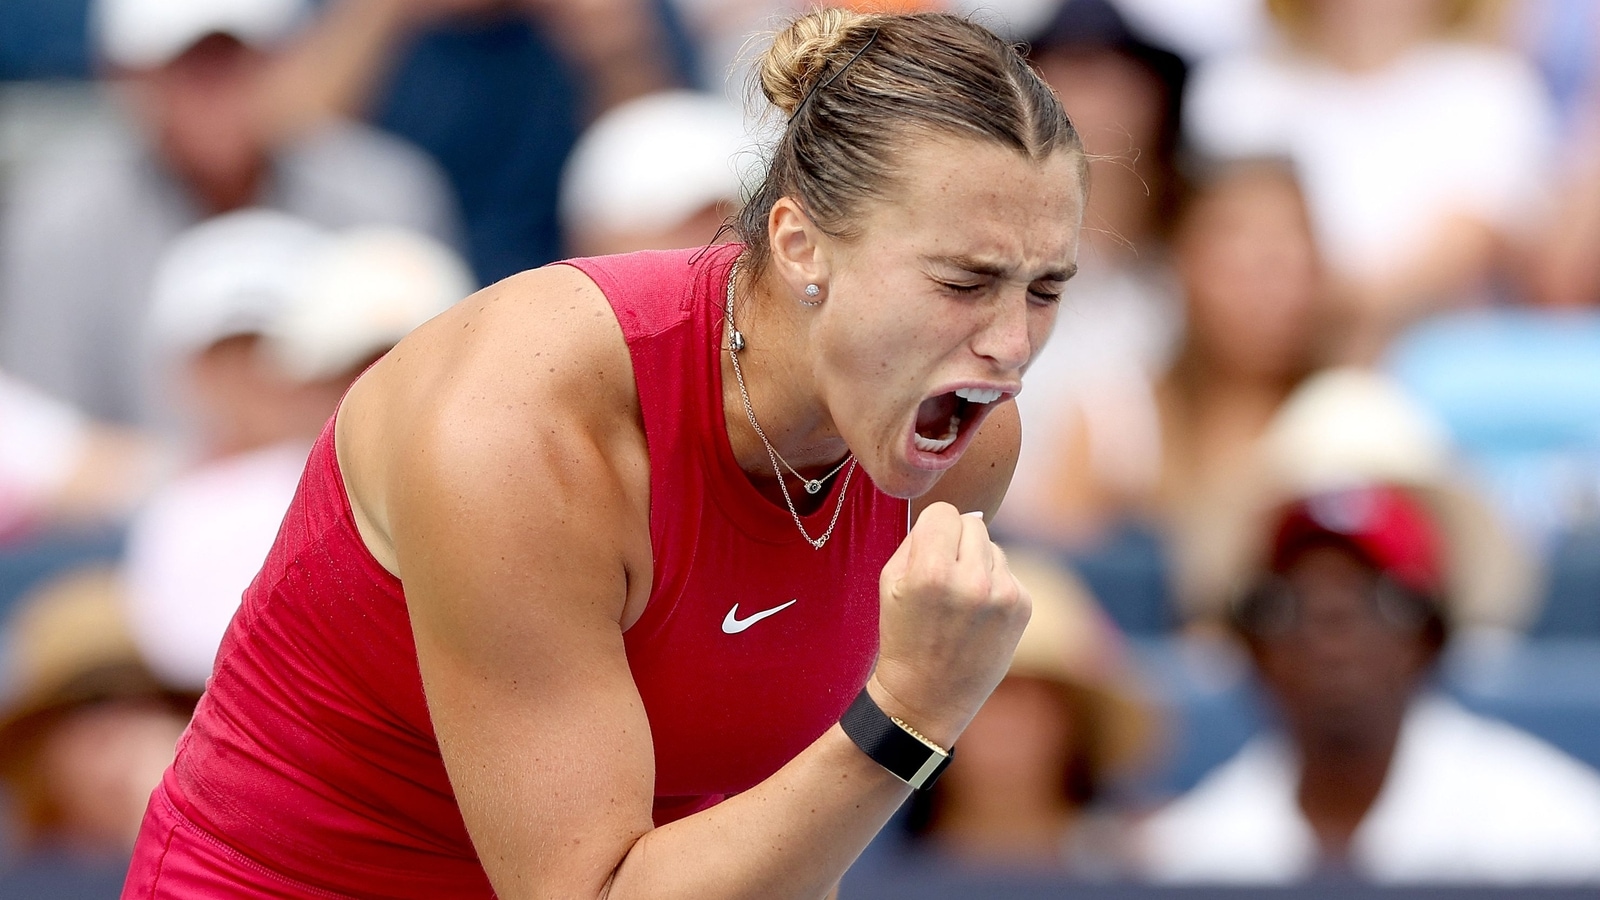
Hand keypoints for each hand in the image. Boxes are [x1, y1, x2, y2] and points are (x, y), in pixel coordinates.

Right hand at [870, 502, 1029, 747]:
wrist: (928, 695)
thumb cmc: (903, 636)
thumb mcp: (890, 583)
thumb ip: (917, 539)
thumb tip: (951, 515)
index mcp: (931, 572)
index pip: (944, 511)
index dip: (932, 528)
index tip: (927, 550)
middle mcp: (972, 580)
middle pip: (973, 522)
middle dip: (956, 541)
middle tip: (942, 573)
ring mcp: (1002, 594)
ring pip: (993, 546)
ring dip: (977, 562)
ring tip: (960, 599)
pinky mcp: (1023, 606)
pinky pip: (1008, 571)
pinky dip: (994, 584)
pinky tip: (978, 613)